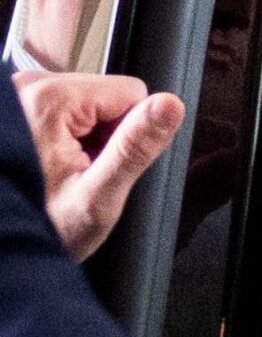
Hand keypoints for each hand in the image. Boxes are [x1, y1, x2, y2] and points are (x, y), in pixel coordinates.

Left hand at [13, 72, 185, 260]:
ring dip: (83, 139)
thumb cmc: (42, 226)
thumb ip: (135, 147)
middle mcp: (26, 88)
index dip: (130, 133)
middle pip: (105, 96)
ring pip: (86, 105)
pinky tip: (49, 165)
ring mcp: (17, 96)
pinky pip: (61, 113)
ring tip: (62, 172)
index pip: (131, 91)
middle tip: (81, 173)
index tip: (102, 162)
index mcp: (48, 100)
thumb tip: (170, 106)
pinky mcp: (14, 108)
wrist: (4, 249)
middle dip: (104, 136)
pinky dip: (62, 139)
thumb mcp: (99, 195)